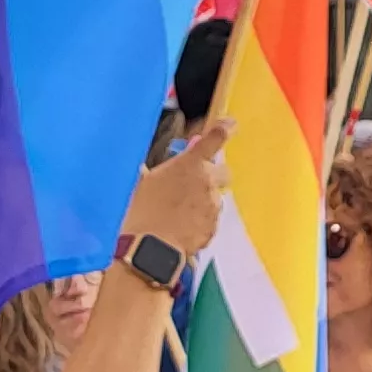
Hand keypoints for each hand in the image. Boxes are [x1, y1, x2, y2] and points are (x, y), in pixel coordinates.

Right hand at [119, 120, 231, 259]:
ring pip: (214, 198)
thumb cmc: (139, 210)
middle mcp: (207, 182)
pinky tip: (179, 228)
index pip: (215, 138)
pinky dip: (199, 222)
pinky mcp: (212, 227)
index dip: (225, 128)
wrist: (149, 248)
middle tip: (195, 182)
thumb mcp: (141, 182)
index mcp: (190, 164)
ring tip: (178, 213)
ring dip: (202, 201)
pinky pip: (209, 220)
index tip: (231, 124)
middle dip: (213, 175)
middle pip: (224, 171)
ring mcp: (212, 206)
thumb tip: (144, 165)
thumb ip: (153, 171)